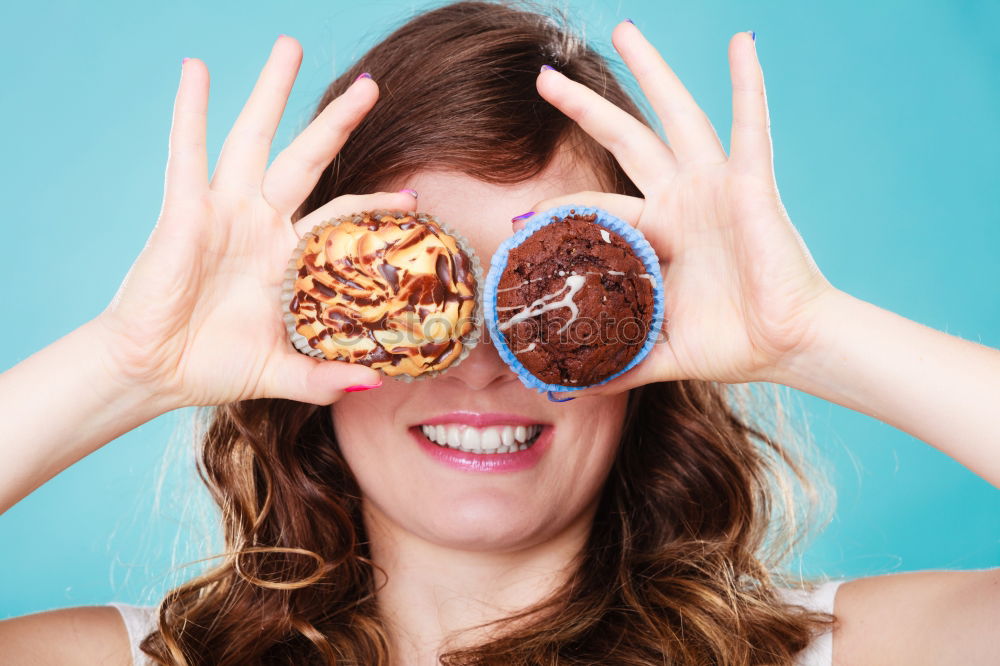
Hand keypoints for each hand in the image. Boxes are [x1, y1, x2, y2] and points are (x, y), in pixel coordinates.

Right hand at [96, 36, 413, 408]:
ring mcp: (223, 213)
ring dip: (271, 93)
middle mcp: (259, 225)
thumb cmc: (214, 368)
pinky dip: (190, 111)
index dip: (374, 204)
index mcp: (285, 257)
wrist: (154, 373)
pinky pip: (189, 154)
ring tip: (289, 46)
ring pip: (254, 140)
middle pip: (306, 158)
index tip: (414, 195)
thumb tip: (379, 382)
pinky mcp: (185, 212)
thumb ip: (327, 376)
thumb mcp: (283, 371)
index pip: (340, 217)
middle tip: (370, 84)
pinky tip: (196, 70)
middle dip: (336, 121)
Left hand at [526, 23, 837, 391]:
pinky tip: (741, 45)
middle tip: (545, 76)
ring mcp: (714, 186)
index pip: (596, 207)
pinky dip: (749, 85)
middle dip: (584, 107)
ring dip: (653, 71)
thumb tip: (564, 387)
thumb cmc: (731, 343)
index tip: (519, 223)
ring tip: (623, 30)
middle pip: (625, 138)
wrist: (788, 345)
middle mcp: (680, 199)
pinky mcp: (752, 184)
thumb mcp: (659, 351)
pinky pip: (751, 127)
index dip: (557, 212)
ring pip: (676, 116)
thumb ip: (615, 363)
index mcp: (656, 233)